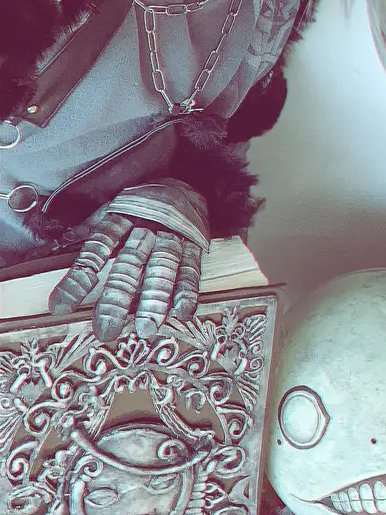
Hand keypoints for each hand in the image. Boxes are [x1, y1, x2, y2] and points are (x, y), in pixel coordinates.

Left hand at [48, 179, 208, 341]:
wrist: (184, 183)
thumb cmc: (141, 202)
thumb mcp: (113, 206)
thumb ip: (90, 227)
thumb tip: (61, 241)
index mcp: (121, 216)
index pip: (96, 248)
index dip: (79, 277)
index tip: (62, 307)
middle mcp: (146, 227)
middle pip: (129, 264)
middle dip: (118, 299)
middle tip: (106, 330)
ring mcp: (173, 236)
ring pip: (162, 269)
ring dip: (154, 301)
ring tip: (146, 330)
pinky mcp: (195, 245)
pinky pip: (191, 269)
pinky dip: (188, 291)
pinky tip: (181, 312)